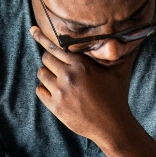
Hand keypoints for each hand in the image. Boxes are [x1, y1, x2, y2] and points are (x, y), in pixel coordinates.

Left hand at [31, 27, 134, 143]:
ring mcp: (60, 92)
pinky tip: (55, 92)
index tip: (33, 30)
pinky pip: (39, 90)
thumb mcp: (118, 71)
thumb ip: (112, 54)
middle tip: (59, 68)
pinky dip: (44, 89)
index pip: (56, 47)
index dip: (43, 38)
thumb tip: (122, 35)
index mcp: (82, 64)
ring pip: (41, 74)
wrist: (112, 126)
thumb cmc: (116, 96)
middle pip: (46, 58)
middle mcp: (69, 75)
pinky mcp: (55, 107)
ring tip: (59, 81)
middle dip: (51, 61)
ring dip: (47, 75)